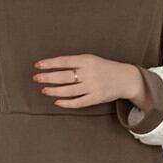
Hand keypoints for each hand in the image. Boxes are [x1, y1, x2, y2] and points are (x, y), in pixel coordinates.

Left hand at [32, 54, 151, 110]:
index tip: (38, 65)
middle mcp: (89, 73)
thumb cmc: (105, 68)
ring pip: (68, 90)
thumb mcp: (91, 60)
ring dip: (54, 91)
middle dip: (48, 78)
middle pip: (64, 76)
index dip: (50, 63)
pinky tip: (57, 102)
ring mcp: (93, 87)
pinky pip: (78, 102)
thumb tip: (54, 68)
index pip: (64, 61)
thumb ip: (75, 63)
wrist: (126, 78)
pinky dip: (66, 103)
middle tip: (36, 78)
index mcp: (87, 60)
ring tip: (44, 90)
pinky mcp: (96, 98)